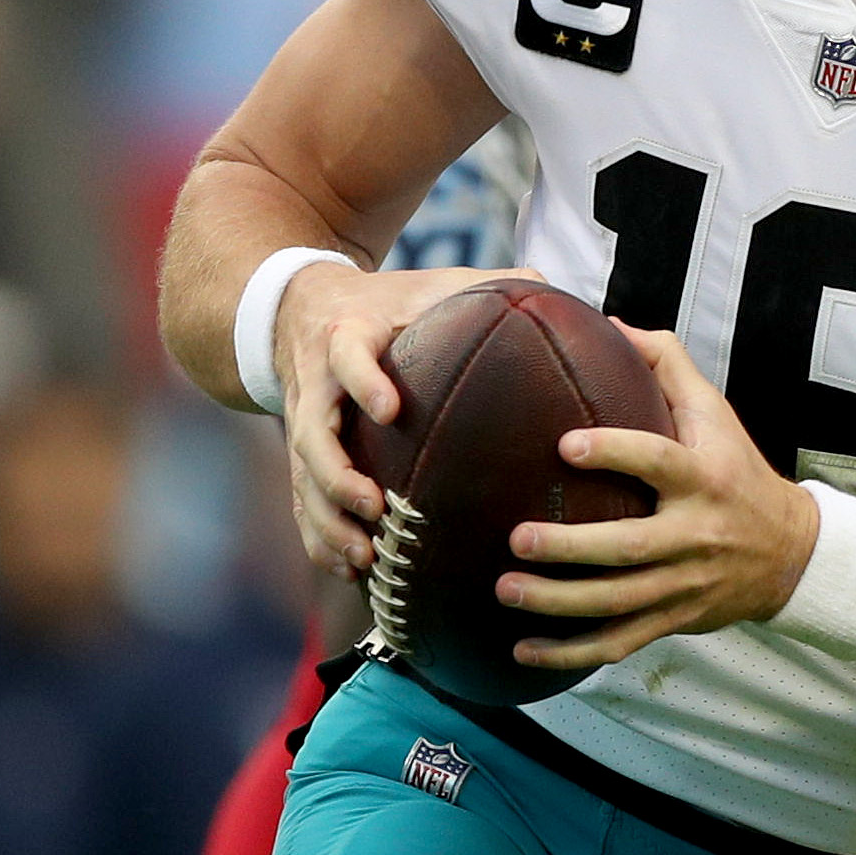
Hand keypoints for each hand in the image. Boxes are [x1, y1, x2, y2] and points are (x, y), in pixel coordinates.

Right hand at [277, 262, 536, 577]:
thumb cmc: (387, 301)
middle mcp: (317, 384)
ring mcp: (304, 422)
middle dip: (337, 476)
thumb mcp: (429, 282)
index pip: (347, 355)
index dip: (364, 381)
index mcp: (348, 336)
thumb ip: (488, 285)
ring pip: (302, 479)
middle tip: (375, 507)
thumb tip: (555, 291)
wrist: (300, 307)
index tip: (389, 409)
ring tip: (365, 556)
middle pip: (311, 433)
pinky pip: (303, 502)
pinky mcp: (300, 454)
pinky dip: (321, 538)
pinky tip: (354, 572)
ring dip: (329, 521)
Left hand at [496, 325, 821, 670]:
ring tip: (504, 589)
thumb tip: (612, 323)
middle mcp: (695, 534)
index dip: (615, 453)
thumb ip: (668, 365)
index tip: (565, 444)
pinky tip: (523, 650)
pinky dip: (570, 652)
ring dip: (558, 602)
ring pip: (618, 602)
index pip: (658, 462)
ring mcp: (684, 584)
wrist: (791, 553)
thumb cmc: (739, 471)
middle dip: (571, 548)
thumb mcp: (716, 414)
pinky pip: (618, 642)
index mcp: (704, 479)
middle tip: (516, 537)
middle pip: (629, 548)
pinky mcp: (674, 620)